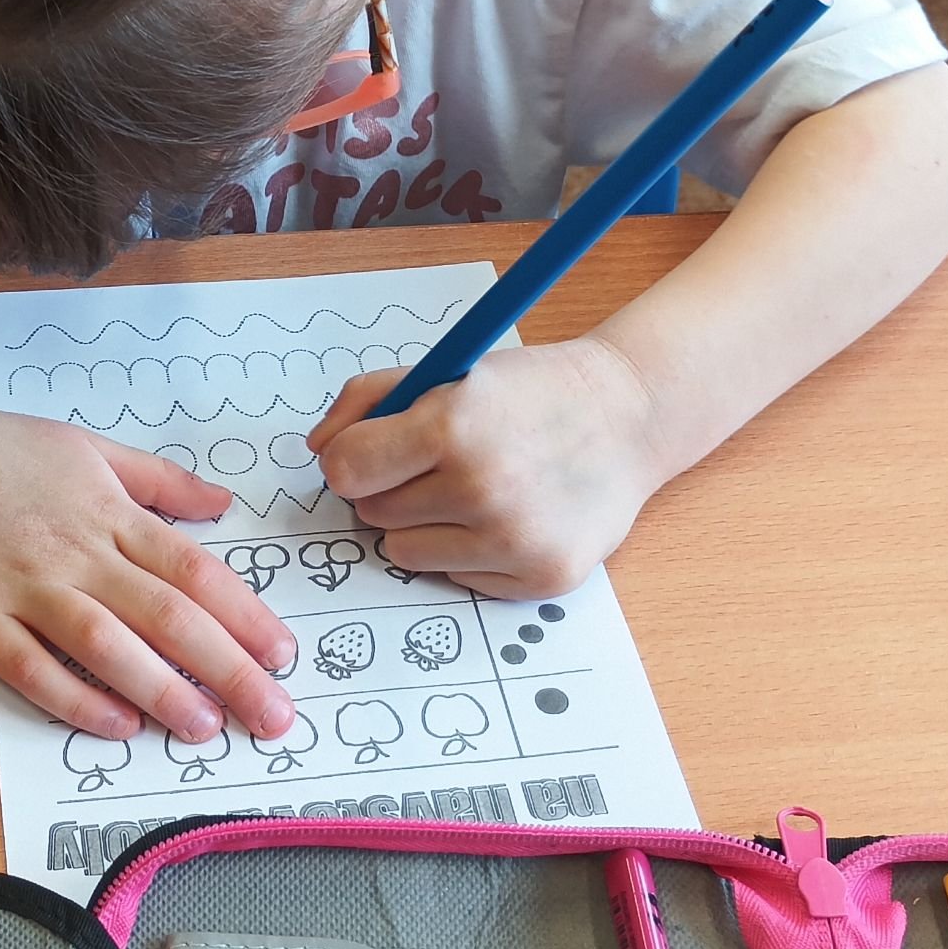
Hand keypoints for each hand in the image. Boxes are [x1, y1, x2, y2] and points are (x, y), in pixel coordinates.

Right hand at [0, 393, 296, 743]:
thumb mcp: (86, 446)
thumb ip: (157, 480)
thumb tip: (222, 503)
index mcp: (106, 511)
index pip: (195, 570)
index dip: (246, 616)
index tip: (285, 655)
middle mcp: (74, 550)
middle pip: (168, 615)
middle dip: (230, 669)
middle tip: (273, 716)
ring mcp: (23, 585)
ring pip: (108, 646)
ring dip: (163, 691)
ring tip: (206, 728)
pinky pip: (32, 667)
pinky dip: (77, 699)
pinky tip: (117, 725)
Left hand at [308, 337, 667, 597]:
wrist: (629, 417)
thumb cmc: (530, 391)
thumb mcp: (448, 369)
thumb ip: (369, 400)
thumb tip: (318, 451)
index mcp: (454, 427)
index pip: (345, 471)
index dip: (353, 459)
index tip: (374, 450)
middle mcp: (483, 489)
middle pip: (372, 514)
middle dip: (392, 487)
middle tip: (440, 462)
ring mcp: (514, 541)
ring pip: (405, 553)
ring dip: (425, 524)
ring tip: (474, 489)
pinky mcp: (539, 579)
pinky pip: (456, 578)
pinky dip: (468, 553)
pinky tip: (507, 515)